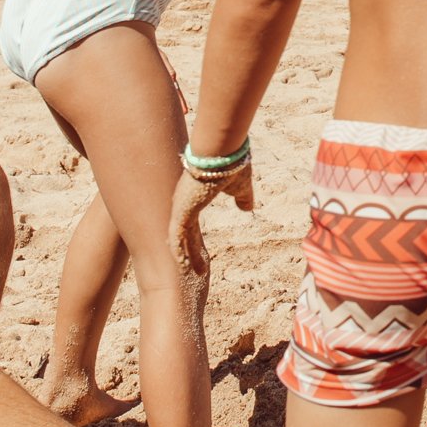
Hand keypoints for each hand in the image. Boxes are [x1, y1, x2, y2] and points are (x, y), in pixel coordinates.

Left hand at [169, 162, 253, 279]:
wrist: (221, 153)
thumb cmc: (230, 164)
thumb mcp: (240, 186)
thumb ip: (243, 197)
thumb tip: (248, 207)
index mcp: (194, 196)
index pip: (191, 223)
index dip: (194, 239)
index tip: (198, 252)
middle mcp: (184, 202)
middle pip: (184, 234)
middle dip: (190, 252)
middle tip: (197, 268)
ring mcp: (180, 207)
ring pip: (180, 239)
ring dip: (188, 257)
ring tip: (196, 273)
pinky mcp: (181, 211)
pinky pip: (177, 238)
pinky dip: (181, 252)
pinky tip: (185, 266)